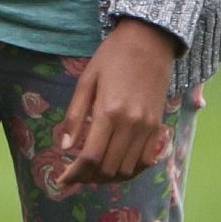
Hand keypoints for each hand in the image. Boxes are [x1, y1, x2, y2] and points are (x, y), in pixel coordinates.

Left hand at [54, 19, 181, 185]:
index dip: (74, 174)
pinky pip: (146, 161)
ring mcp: (148, 127)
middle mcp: (131, 124)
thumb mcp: (87, 80)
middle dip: (88, 177)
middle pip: (108, 168)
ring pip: (127, 169)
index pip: (90, 156)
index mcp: (108, 111)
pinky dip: (130, 170)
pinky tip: (116, 165)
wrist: (150, 40)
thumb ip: (75, 115)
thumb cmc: (112, 56)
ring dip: (108, 177)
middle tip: (75, 175)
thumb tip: (64, 147)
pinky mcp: (158, 126)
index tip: (62, 181)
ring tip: (92, 172)